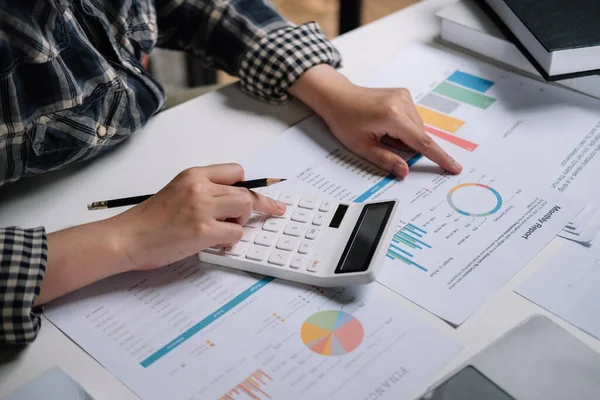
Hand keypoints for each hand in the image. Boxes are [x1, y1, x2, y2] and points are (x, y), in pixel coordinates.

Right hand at [115, 163, 285, 269]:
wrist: (126, 238)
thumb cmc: (148, 221)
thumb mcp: (176, 192)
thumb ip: (203, 192)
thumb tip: (230, 203)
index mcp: (192, 175)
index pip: (235, 172)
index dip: (250, 185)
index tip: (263, 194)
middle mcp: (199, 187)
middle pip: (246, 192)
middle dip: (256, 206)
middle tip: (268, 213)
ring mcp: (202, 208)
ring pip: (245, 208)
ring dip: (241, 222)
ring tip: (222, 230)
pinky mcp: (203, 230)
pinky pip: (236, 233)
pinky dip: (230, 240)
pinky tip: (215, 242)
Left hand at [289, 65, 462, 177]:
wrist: (337, 97)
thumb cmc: (344, 120)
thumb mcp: (361, 146)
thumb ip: (386, 160)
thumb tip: (405, 171)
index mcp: (392, 116)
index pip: (422, 142)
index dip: (439, 157)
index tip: (454, 167)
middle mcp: (402, 103)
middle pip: (418, 136)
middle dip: (405, 146)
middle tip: (380, 141)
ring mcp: (404, 96)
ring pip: (416, 128)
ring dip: (404, 137)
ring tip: (380, 131)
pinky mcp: (403, 95)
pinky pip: (412, 119)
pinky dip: (402, 127)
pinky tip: (385, 124)